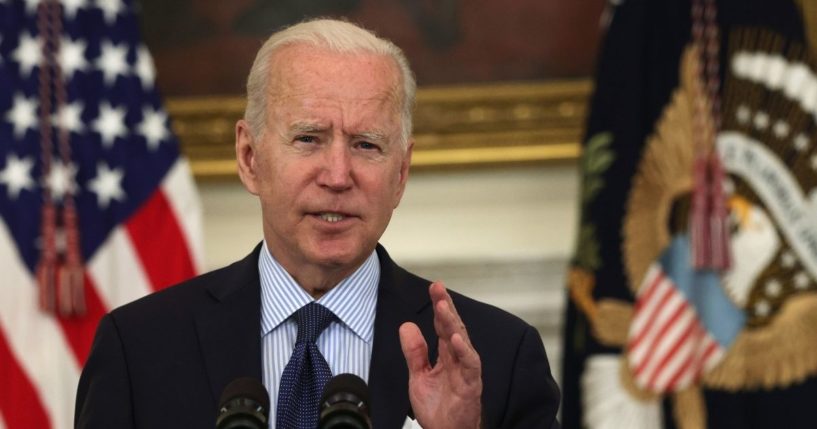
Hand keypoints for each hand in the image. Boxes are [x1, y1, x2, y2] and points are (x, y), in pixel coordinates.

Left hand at [399, 282, 481, 428]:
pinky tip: (457, 339)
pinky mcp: (471, 384)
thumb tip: (407, 326)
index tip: (434, 287)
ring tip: (443, 308)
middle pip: (453, 327)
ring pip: (462, 341)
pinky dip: (464, 351)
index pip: (442, 325)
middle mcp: (458, 358)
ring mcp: (466, 370)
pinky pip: (470, 365)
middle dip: (446, 307)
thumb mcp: (418, 376)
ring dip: (453, 324)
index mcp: (446, 355)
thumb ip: (414, 352)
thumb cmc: (438, 409)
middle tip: (438, 289)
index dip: (439, 306)